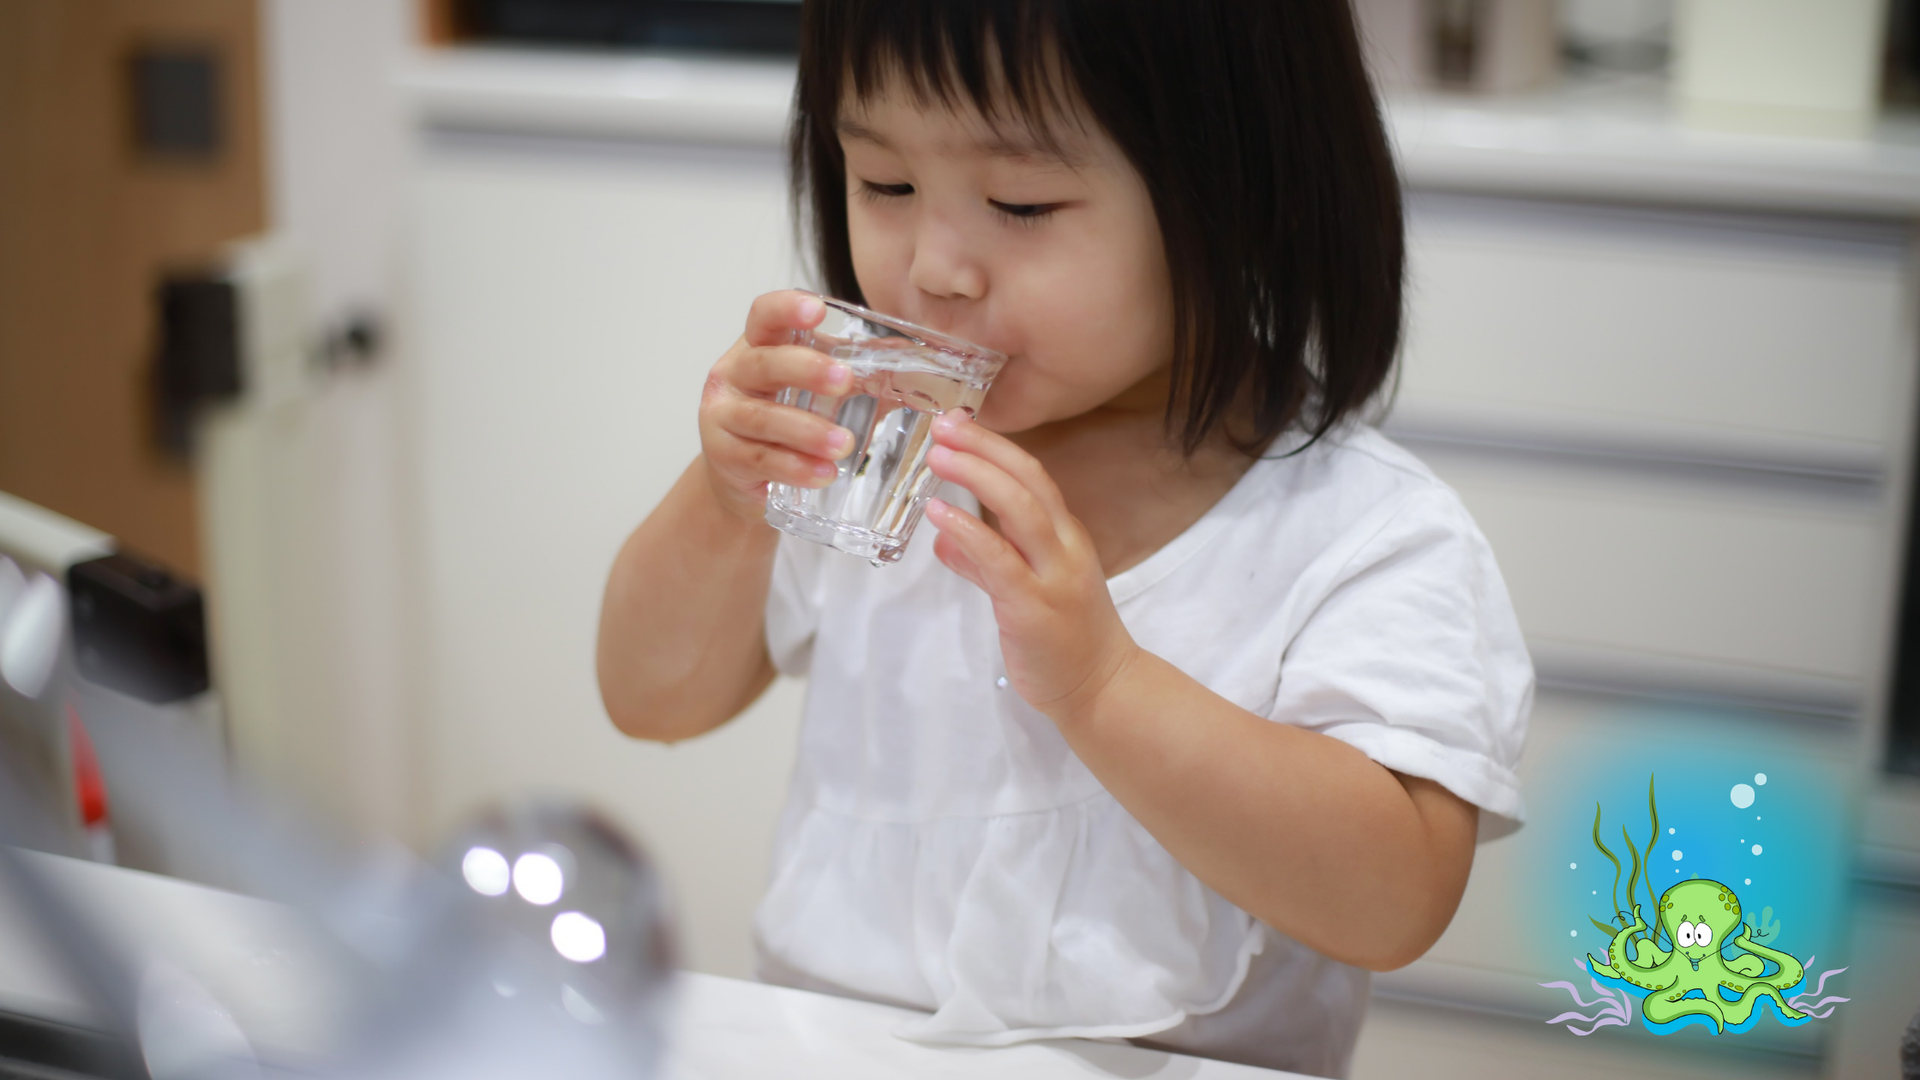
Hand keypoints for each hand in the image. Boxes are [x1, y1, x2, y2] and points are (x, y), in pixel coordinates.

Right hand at [699, 290, 854, 520]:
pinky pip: (760, 459)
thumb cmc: (783, 424)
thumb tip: (911, 361)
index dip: (786, 309)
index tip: (817, 311)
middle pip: (763, 363)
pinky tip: (825, 474)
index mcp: (758, 348)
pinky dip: (795, 467)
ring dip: (807, 430)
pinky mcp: (724, 457)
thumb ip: (853, 374)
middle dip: (805, 369)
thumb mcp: (812, 391)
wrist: (740, 479)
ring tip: (844, 444)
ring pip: (762, 419)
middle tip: (845, 381)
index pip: (764, 316)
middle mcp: (733, 376)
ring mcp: (722, 417)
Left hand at [924, 414, 1139, 723]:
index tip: (958, 423)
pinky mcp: (1034, 607)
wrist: (1102, 689)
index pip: (1032, 476)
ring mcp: (1053, 575)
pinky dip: (968, 531)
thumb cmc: (1064, 639)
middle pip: (1028, 480)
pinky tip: (939, 514)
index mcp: (1064, 536)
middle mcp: (1064, 546)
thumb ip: (984, 561)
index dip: (994, 446)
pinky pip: (1000, 559)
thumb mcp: (1025, 589)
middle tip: (943, 424)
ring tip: (938, 455)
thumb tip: (944, 536)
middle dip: (985, 447)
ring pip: (1020, 510)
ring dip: (976, 476)